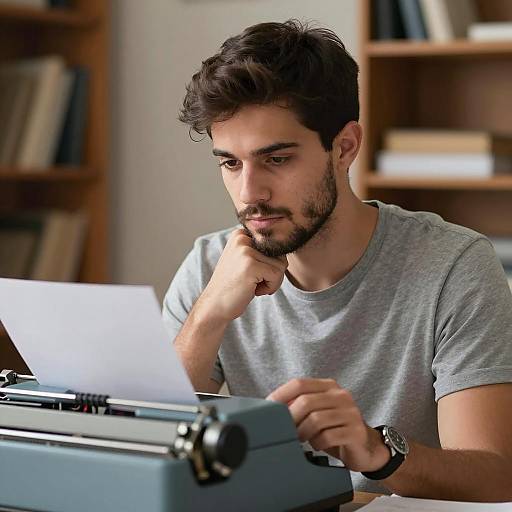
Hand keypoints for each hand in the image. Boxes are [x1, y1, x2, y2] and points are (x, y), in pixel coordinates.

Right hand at [197, 229, 287, 322]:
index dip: (269, 264)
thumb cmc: (233, 286)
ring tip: (251, 285)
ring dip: (271, 281)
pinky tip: (253, 290)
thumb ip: (261, 250)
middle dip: (273, 273)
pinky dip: (270, 287)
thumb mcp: (244, 260)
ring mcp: (246, 251)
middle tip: (253, 282)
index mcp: (241, 234)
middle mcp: (242, 238)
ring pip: (281, 265)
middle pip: (280, 254)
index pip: (275, 246)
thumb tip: (286, 244)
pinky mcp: (251, 265)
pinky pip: (277, 276)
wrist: (214, 306)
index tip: (252, 273)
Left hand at [267, 378, 390, 471]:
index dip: (280, 395)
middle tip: (285, 431)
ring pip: (316, 420)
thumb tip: (270, 408)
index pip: (299, 383)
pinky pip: (328, 436)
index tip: (268, 408)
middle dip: (291, 419)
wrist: (365, 447)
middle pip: (306, 402)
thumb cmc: (333, 429)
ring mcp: (350, 412)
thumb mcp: (316, 413)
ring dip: (303, 433)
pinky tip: (317, 445)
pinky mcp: (356, 431)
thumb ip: (298, 405)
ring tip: (302, 439)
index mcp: (328, 386)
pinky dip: (317, 443)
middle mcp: (341, 395)